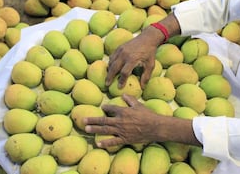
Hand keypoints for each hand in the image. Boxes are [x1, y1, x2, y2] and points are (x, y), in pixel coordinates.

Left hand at [84, 94, 200, 148]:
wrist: (155, 127)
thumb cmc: (148, 115)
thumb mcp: (139, 105)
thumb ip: (130, 99)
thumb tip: (123, 94)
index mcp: (123, 111)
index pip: (111, 108)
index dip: (105, 108)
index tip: (102, 108)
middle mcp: (120, 121)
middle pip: (103, 120)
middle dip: (92, 120)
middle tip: (83, 120)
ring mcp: (121, 131)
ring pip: (105, 130)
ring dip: (94, 130)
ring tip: (86, 129)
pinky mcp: (125, 139)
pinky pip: (113, 142)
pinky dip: (105, 143)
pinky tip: (98, 144)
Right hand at [105, 14, 181, 88]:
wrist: (147, 38)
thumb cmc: (149, 52)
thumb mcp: (150, 65)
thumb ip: (146, 76)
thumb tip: (142, 87)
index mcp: (132, 59)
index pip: (124, 72)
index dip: (121, 81)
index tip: (119, 87)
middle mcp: (124, 54)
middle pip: (114, 68)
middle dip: (110, 77)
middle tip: (107, 84)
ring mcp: (120, 50)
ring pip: (111, 62)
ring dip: (109, 70)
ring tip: (108, 77)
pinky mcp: (119, 47)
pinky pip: (112, 56)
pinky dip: (110, 63)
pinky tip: (111, 68)